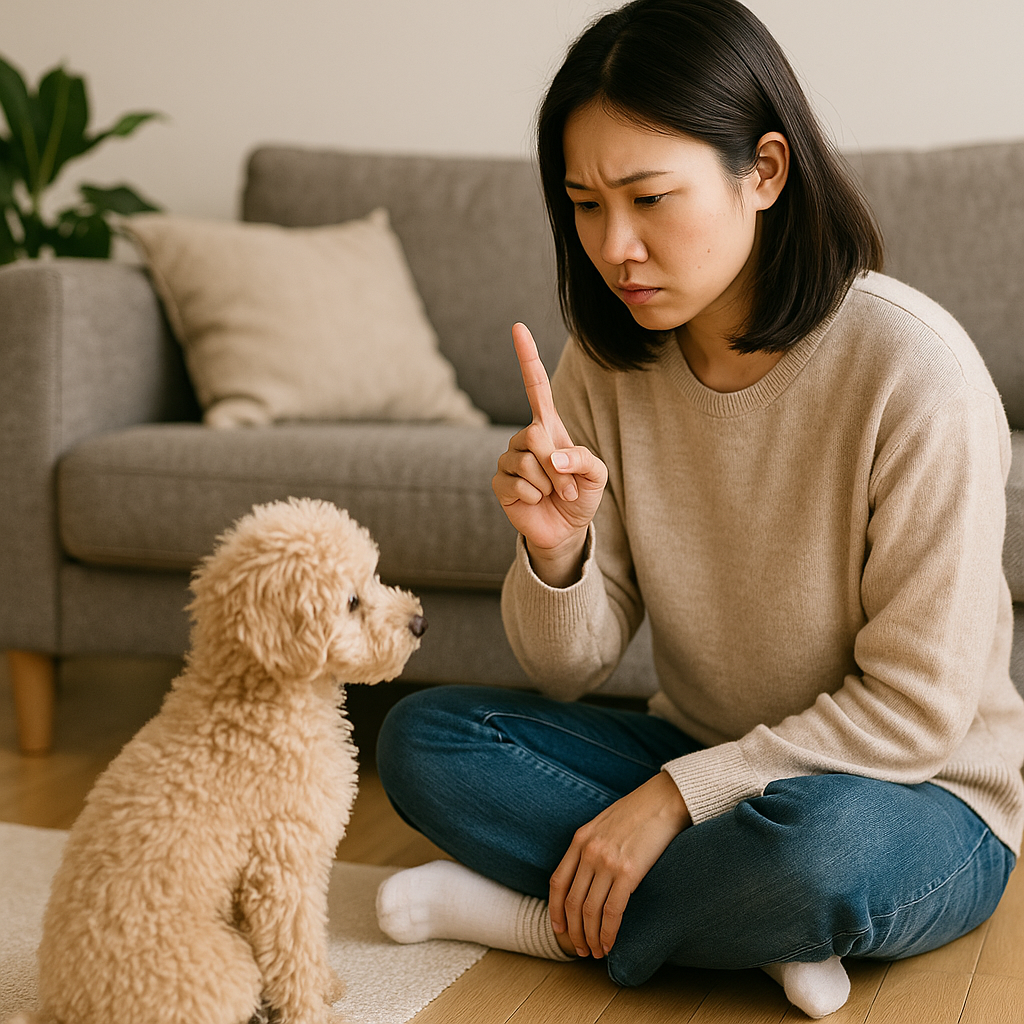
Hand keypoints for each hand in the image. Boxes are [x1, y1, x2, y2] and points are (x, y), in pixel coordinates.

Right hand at [492, 323, 607, 585]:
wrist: (565, 530)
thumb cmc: (581, 495)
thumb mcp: (596, 475)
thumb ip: (583, 458)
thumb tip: (555, 454)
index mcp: (548, 426)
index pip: (534, 386)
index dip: (527, 357)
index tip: (518, 328)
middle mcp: (525, 438)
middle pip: (534, 433)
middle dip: (557, 465)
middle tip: (569, 486)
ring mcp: (509, 459)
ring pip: (525, 461)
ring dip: (548, 483)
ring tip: (554, 494)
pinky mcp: (500, 483)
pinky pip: (515, 483)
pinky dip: (533, 496)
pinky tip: (536, 501)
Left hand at [549, 771, 690, 957]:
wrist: (664, 799)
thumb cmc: (639, 811)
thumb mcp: (604, 823)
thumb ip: (592, 846)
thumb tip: (588, 874)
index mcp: (580, 839)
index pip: (557, 882)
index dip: (555, 910)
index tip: (559, 929)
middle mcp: (589, 851)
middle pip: (572, 901)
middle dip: (573, 931)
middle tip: (579, 949)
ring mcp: (607, 862)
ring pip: (590, 910)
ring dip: (590, 937)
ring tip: (594, 952)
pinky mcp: (629, 872)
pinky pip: (612, 910)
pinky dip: (608, 932)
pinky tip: (609, 944)